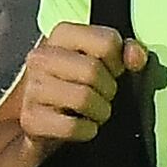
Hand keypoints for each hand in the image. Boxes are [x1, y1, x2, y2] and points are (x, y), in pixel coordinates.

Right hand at [0, 23, 139, 166]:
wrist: (43, 123)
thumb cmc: (79, 87)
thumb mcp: (105, 64)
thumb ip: (126, 53)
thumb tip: (135, 56)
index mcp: (62, 35)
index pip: (106, 41)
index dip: (119, 62)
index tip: (112, 72)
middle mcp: (41, 57)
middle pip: (93, 70)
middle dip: (108, 90)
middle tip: (103, 97)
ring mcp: (32, 88)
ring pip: (83, 98)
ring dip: (99, 112)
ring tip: (93, 113)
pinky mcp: (31, 118)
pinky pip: (72, 126)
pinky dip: (86, 131)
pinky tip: (82, 127)